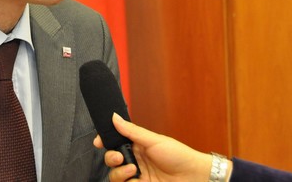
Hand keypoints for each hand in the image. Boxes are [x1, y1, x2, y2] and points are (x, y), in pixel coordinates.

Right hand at [93, 113, 228, 181]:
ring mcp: (137, 175)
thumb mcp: (154, 140)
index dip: (105, 141)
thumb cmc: (179, 155)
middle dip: (110, 157)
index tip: (97, 141)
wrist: (194, 177)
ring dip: (119, 172)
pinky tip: (135, 179)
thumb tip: (114, 117)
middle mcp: (135, 159)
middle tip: (118, 157)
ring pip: (115, 175)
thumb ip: (132, 131)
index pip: (116, 141)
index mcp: (137, 145)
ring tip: (132, 170)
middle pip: (111, 159)